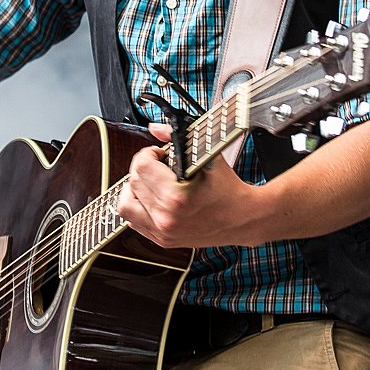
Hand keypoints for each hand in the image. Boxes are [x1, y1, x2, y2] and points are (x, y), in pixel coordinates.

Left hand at [118, 123, 256, 248]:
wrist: (243, 219)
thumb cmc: (229, 190)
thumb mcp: (208, 156)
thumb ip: (178, 138)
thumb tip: (156, 128)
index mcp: (176, 197)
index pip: (141, 167)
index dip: (148, 153)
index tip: (159, 153)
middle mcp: (166, 217)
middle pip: (132, 183)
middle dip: (142, 168)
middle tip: (158, 165)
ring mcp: (163, 232)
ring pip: (125, 204)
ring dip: (134, 189)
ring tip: (150, 183)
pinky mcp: (163, 240)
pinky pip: (133, 221)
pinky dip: (138, 207)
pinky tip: (152, 199)